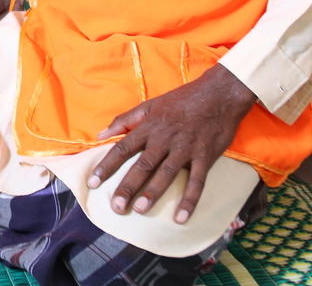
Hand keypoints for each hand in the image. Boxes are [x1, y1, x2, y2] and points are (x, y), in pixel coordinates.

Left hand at [87, 64, 256, 223]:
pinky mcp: (205, 156)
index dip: (107, 166)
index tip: (93, 182)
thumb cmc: (181, 100)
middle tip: (116, 206)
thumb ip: (125, 120)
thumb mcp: (150, 105)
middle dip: (128, 186)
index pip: (123, 148)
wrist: (218, 94)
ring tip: (140, 210)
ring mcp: (185, 148)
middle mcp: (164, 139)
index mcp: (149, 127)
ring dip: (153, 192)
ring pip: (166, 173)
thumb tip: (100, 133)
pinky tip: (181, 218)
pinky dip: (190, 200)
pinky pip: (197, 181)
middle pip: (143, 165)